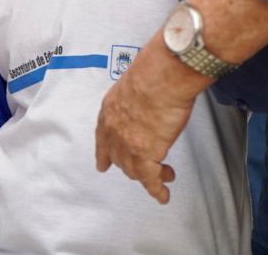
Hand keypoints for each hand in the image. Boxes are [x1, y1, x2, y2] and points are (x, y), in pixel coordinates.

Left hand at [94, 46, 204, 202]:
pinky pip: (150, 179)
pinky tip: (163, 195)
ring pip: (134, 170)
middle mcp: (113, 130)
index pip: (103, 138)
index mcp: (109, 111)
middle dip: (132, 165)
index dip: (105, 154)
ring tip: (165, 174)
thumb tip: (147, 98)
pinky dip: (157, 189)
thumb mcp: (133, 84)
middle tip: (146, 168)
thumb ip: (135, 98)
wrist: (161, 77)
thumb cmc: (153, 72)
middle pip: (119, 157)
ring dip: (149, 176)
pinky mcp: (146, 154)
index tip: (103, 164)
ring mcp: (128, 144)